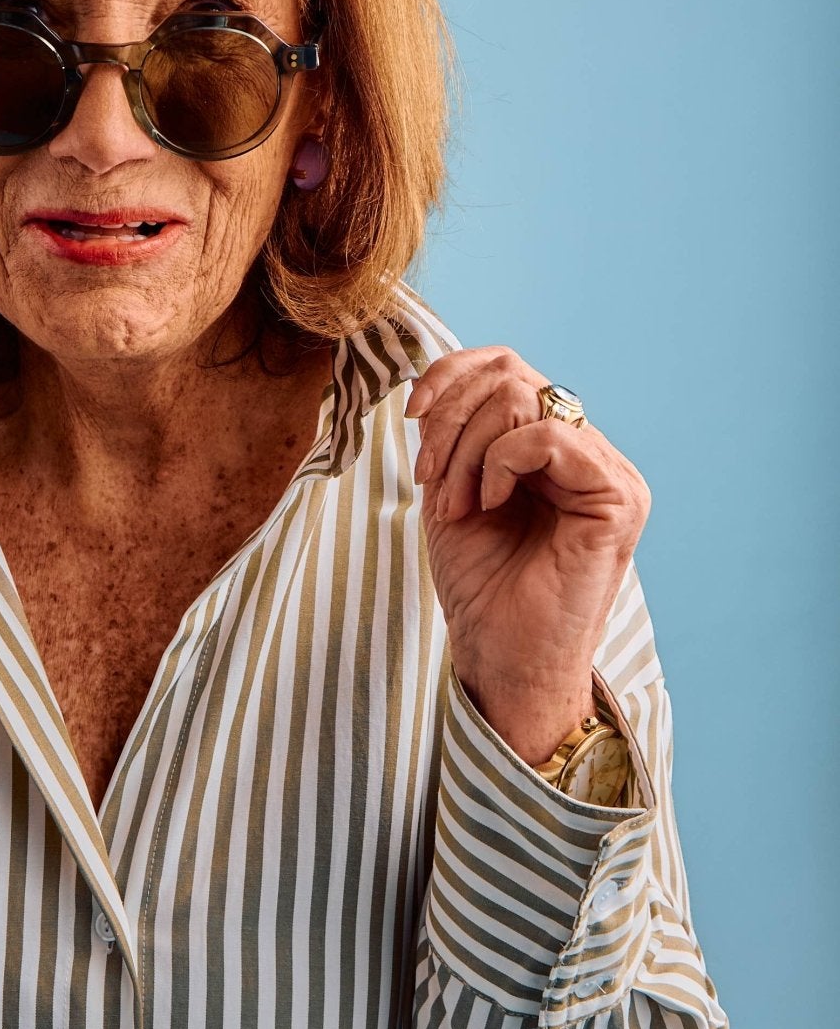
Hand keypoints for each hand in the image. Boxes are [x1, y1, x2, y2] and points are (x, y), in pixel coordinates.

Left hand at [405, 347, 650, 763]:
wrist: (502, 660)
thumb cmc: (481, 589)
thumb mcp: (451, 493)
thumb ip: (454, 437)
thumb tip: (432, 383)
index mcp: (554, 448)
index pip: (508, 368)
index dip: (451, 375)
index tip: (411, 416)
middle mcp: (588, 452)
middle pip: (512, 373)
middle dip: (450, 418)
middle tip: (428, 479)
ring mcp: (609, 472)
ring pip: (525, 397)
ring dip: (465, 449)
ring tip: (455, 506)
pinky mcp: (618, 498)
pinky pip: (550, 436)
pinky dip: (498, 463)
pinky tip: (486, 506)